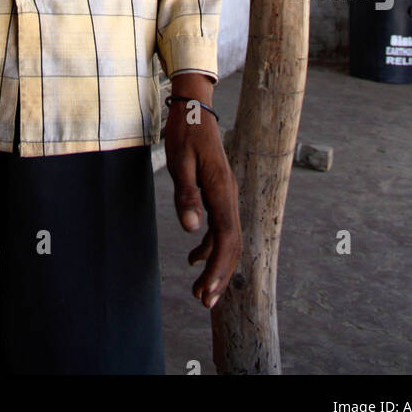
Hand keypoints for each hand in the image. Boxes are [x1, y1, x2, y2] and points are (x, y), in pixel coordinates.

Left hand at [164, 80, 241, 309]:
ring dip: (215, 265)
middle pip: (231, 245)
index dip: (219, 269)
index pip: (226, 239)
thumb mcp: (180, 161)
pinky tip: (194, 258)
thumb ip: (186, 195)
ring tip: (199, 291)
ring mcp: (226, 195)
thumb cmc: (186, 133)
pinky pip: (220, 227)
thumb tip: (191, 230)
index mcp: (221, 190)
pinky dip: (210, 247)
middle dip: (219, 276)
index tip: (207, 292)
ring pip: (227, 239)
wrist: (194, 109)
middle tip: (203, 302)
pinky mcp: (218, 193)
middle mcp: (229, 195)